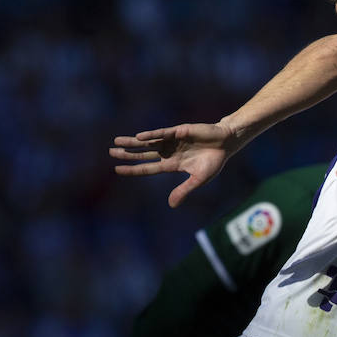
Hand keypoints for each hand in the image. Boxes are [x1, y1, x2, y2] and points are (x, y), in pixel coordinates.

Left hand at [109, 122, 239, 206]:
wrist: (226, 143)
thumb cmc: (214, 161)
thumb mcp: (198, 180)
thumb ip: (184, 190)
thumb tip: (171, 205)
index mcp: (172, 165)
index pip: (148, 168)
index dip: (133, 169)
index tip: (117, 169)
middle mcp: (169, 152)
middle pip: (144, 154)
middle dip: (128, 154)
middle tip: (110, 153)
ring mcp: (172, 141)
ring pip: (148, 142)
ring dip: (133, 142)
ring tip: (116, 141)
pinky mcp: (179, 131)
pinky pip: (162, 134)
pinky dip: (151, 135)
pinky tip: (139, 137)